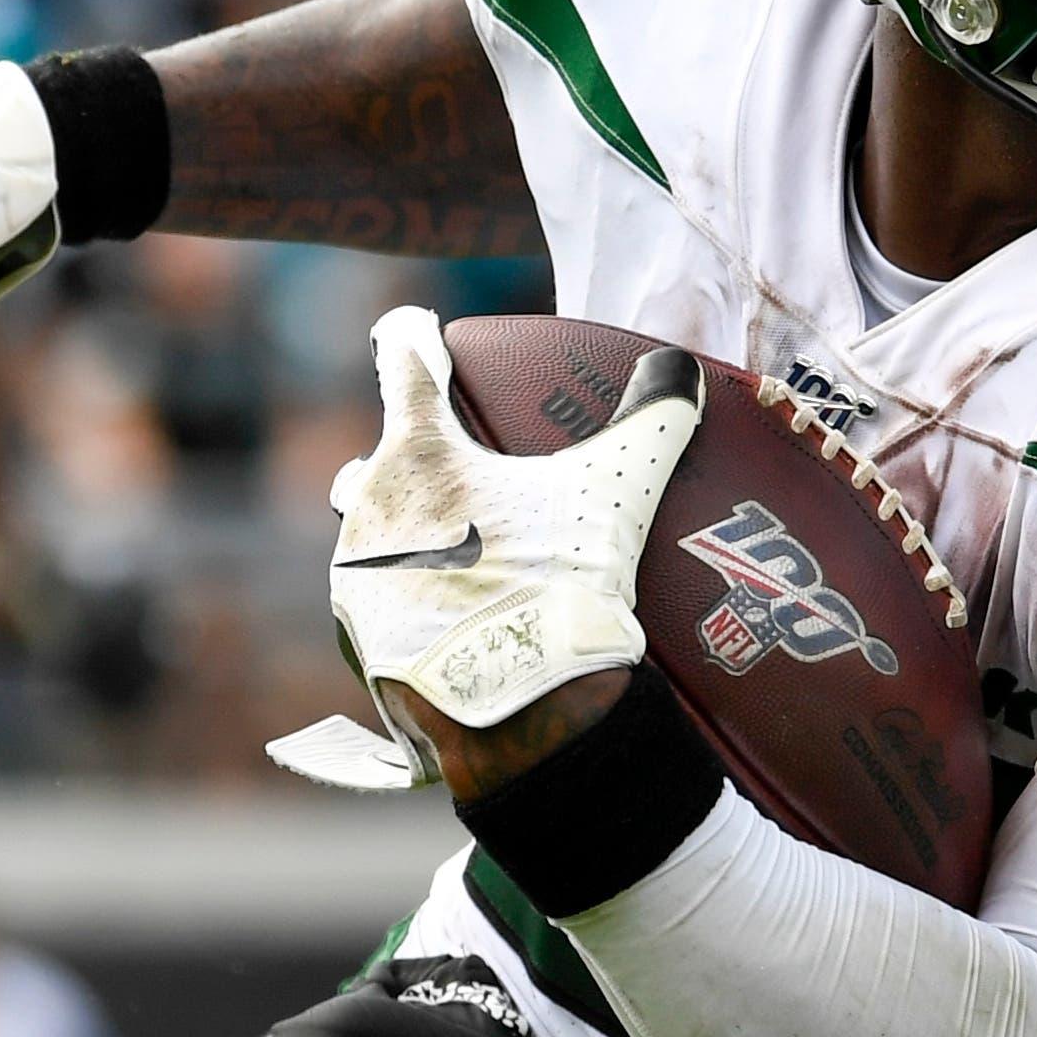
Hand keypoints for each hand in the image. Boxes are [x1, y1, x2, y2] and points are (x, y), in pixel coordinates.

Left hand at [266, 304, 700, 792]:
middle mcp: (370, 510)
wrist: (515, 706)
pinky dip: (417, 603)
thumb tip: (678, 370)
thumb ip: (652, 420)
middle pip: (372, 463)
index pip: (401, 364)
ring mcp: (357, 581)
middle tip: (458, 477)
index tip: (412, 329)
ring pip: (372, 541)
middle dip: (405, 464)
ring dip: (410, 539)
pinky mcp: (364, 643)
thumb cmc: (557, 582)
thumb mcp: (616, 490)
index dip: (408, 336)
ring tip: (468, 558)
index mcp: (418, 455)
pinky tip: (462, 617)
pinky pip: (385, 606)